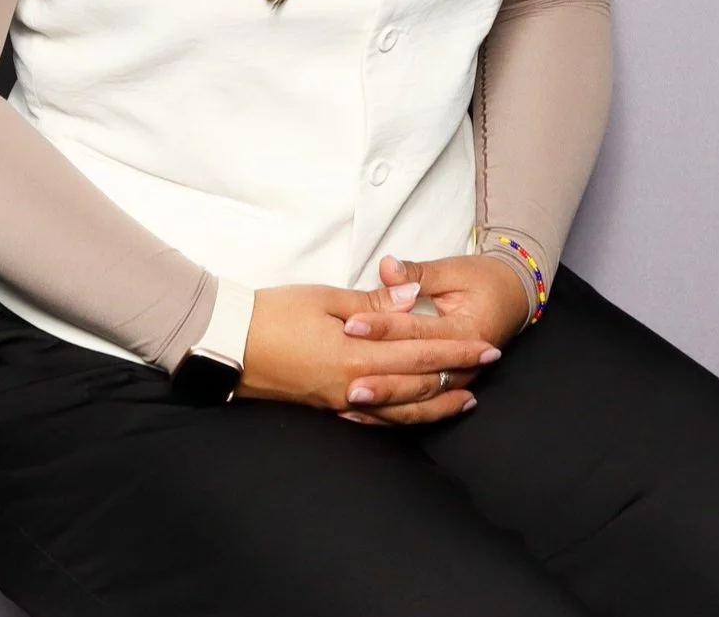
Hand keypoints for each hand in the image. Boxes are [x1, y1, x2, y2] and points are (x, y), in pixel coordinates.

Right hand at [234, 280, 502, 421]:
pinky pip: (374, 419)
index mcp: (358, 354)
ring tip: (463, 398)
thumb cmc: (274, 313)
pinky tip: (411, 415)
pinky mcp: (327, 407)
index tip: (487, 346)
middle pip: (417, 384)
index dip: (456, 349)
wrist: (230, 343)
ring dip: (435, 403)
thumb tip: (409, 299)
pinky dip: (400, 418)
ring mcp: (341, 402)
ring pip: (400, 410)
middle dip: (456, 374)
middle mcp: (355, 385)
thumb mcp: (326, 299)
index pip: (420, 351)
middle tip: (488, 367)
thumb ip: (372, 305)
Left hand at [332, 252, 530, 426]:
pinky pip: (418, 408)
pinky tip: (363, 415)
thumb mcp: (453, 270)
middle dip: (381, 380)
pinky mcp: (449, 387)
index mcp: (466, 330)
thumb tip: (387, 267)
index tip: (351, 325)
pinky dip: (390, 414)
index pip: (418, 331)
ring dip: (384, 405)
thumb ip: (418, 273)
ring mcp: (458, 380)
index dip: (383, 327)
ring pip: (418, 401)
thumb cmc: (482, 279)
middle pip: (417, 376)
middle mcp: (466, 364)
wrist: (513, 296)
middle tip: (347, 382)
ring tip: (349, 404)